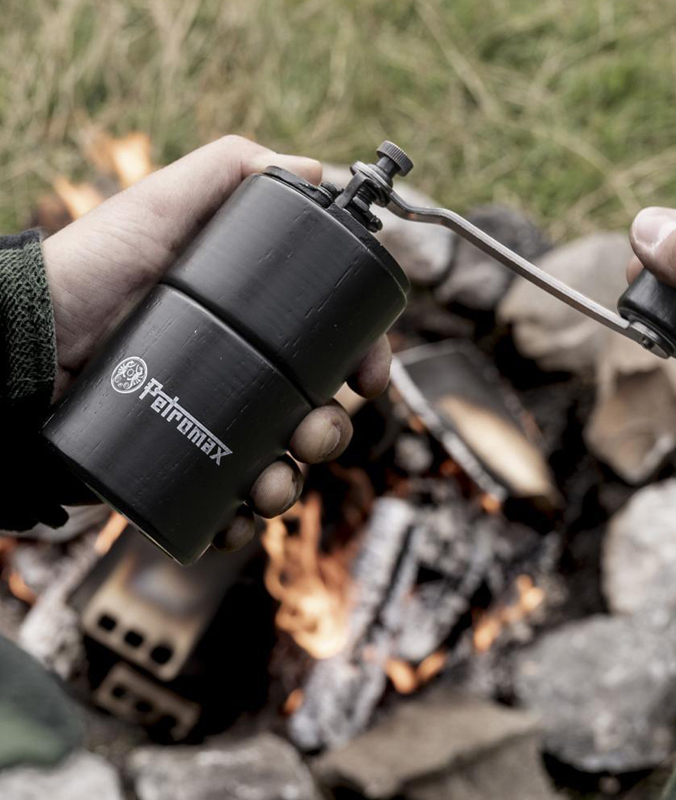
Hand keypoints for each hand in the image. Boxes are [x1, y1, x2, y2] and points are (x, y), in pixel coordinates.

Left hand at [43, 136, 391, 547]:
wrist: (17, 346)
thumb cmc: (86, 272)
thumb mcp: (160, 207)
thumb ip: (232, 171)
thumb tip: (320, 172)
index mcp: (251, 329)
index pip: (327, 351)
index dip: (362, 364)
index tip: (370, 377)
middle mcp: (238, 380)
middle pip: (313, 415)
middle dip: (331, 432)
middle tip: (313, 431)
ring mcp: (209, 428)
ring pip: (279, 467)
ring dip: (293, 482)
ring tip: (270, 482)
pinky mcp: (176, 470)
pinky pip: (226, 508)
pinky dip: (244, 522)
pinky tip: (238, 519)